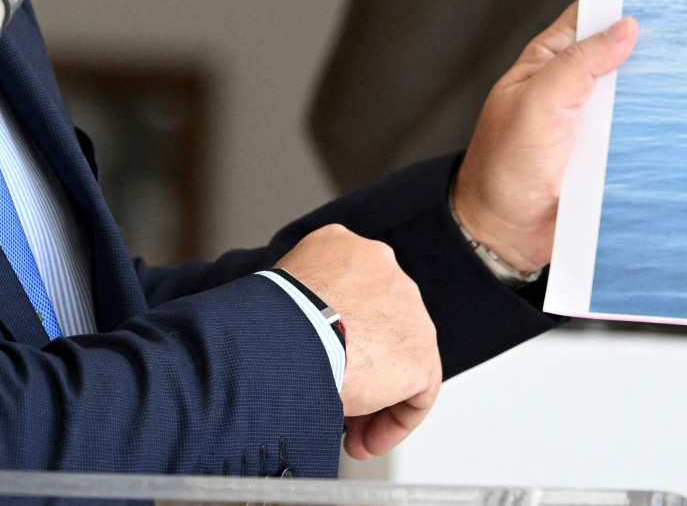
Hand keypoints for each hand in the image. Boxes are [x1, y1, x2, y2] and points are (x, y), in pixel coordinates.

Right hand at [273, 223, 439, 458]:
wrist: (287, 337)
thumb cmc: (266, 322)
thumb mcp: (278, 297)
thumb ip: (299, 306)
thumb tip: (292, 344)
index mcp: (341, 246)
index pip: (352, 293)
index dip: (337, 337)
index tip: (320, 364)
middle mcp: (382, 267)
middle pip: (378, 326)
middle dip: (360, 370)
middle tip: (338, 405)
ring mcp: (407, 306)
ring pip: (398, 357)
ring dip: (375, 400)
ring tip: (350, 434)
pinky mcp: (419, 349)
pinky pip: (417, 391)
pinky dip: (394, 421)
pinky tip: (366, 440)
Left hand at [449, 2, 638, 276]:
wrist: (504, 236)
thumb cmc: (504, 167)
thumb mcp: (537, 105)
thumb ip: (578, 65)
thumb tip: (626, 27)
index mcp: (550, 61)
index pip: (592, 16)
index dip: (623, 1)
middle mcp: (574, 87)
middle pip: (623, 56)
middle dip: (654, 47)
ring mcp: (593, 122)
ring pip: (637, 96)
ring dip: (662, 92)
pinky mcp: (608, 156)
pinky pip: (641, 135)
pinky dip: (660, 131)